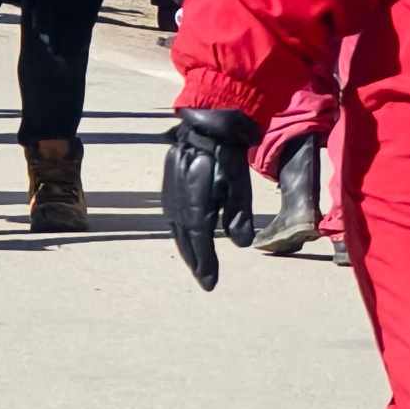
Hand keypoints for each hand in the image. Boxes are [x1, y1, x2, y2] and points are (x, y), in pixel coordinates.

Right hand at [162, 107, 259, 290]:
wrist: (204, 125)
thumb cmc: (227, 152)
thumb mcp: (238, 180)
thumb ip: (239, 212)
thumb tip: (242, 245)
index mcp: (196, 199)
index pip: (200, 238)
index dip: (205, 262)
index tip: (211, 283)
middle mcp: (178, 201)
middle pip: (186, 239)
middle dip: (197, 262)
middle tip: (206, 281)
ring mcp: (169, 195)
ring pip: (178, 231)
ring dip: (188, 250)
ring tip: (199, 267)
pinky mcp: (168, 190)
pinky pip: (174, 219)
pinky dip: (182, 235)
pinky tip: (189, 241)